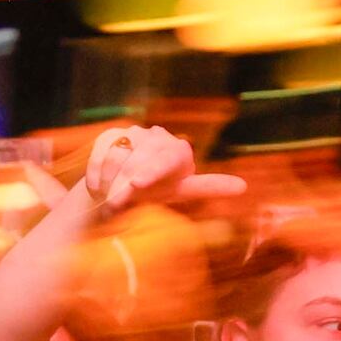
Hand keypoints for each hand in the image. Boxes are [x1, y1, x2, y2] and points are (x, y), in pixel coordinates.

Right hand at [78, 124, 244, 219]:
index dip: (151, 170)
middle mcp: (157, 137)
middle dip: (124, 185)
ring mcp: (132, 135)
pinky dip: (97, 175)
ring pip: (117, 157)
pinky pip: (100, 155)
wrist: (122, 190)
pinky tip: (98, 187)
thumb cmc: (159, 193)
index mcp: (178, 151)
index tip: (137, 185)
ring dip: (109, 183)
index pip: (168, 157)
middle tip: (116, 205)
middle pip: (139, 159)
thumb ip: (208, 187)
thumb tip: (243, 186)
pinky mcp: (110, 136)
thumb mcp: (182, 193)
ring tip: (109, 198)